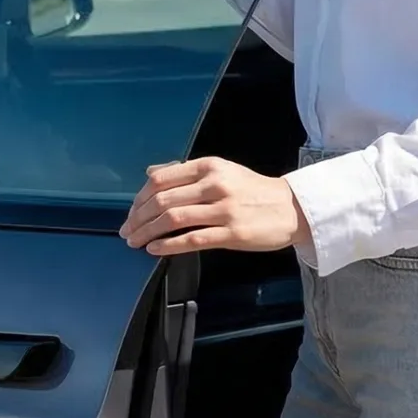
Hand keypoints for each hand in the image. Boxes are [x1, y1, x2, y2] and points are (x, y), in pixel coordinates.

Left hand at [120, 156, 312, 256]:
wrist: (291, 207)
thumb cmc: (253, 190)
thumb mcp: (220, 171)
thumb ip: (185, 172)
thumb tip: (151, 172)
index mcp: (208, 166)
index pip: (161, 179)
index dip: (139, 197)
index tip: (131, 212)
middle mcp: (214, 184)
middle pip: (162, 201)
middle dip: (138, 218)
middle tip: (126, 232)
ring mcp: (223, 209)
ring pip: (173, 220)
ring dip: (147, 232)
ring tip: (135, 242)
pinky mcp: (232, 233)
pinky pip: (191, 240)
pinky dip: (167, 246)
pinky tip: (154, 250)